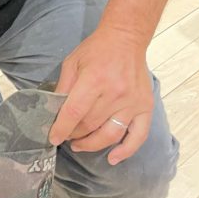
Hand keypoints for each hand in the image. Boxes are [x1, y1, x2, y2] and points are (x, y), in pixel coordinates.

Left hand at [48, 26, 153, 164]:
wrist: (126, 39)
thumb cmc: (96, 50)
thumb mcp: (72, 62)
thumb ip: (64, 87)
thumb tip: (55, 112)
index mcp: (94, 80)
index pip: (74, 112)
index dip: (61, 128)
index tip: (53, 138)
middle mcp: (115, 93)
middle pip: (90, 125)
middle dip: (74, 134)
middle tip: (66, 136)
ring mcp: (132, 102)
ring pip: (110, 134)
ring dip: (92, 144)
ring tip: (79, 145)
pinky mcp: (145, 107)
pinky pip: (138, 136)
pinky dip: (126, 151)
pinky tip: (112, 158)